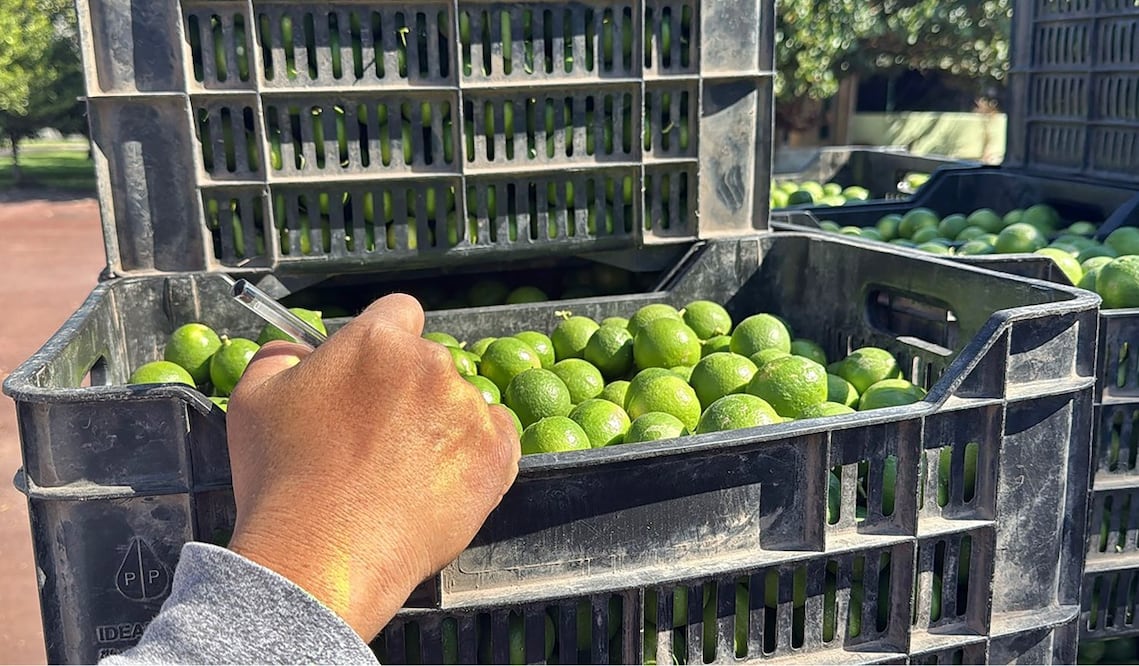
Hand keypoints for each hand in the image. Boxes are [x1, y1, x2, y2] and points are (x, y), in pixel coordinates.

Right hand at [224, 294, 519, 639]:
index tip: (374, 374)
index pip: (399, 312)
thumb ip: (280, 355)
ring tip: (404, 474)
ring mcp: (468, 410)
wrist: (321, 557)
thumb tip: (298, 349)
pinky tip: (441, 482)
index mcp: (376, 341)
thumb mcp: (254, 400)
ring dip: (442, 424)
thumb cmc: (281, 480)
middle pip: (429, 362)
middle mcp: (430, 365)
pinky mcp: (496, 454)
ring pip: (463, 403)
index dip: (385, 343)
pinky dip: (477, 454)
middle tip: (378, 439)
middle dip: (409, 389)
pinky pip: (499, 437)